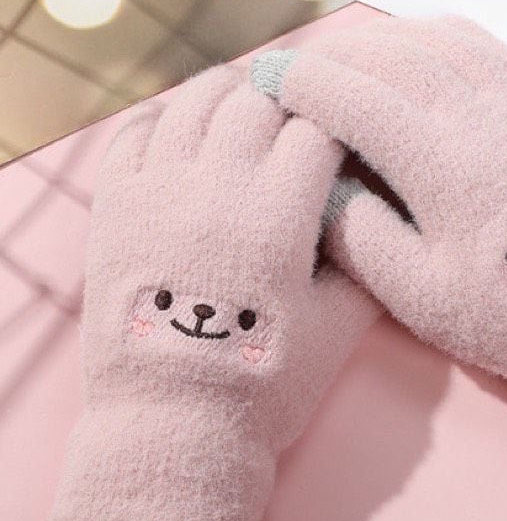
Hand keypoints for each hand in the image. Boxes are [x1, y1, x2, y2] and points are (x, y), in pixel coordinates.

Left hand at [52, 64, 379, 520]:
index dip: (339, 119)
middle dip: (289, 95)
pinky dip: (165, 117)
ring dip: (229, 92)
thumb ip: (366, 261)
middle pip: (257, 102)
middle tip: (304, 102)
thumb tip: (375, 212)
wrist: (175, 428)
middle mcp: (216, 187)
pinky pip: (135, 133)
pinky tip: (184, 125)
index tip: (349, 124)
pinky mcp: (115, 208)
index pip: (316, 130)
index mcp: (277, 216)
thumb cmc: (267, 385)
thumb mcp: (340, 327)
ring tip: (248, 99)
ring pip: (195, 103)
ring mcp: (158, 192)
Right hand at [252, 16, 506, 467]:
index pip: (351, 97)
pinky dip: (441, 34)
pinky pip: (486, 46)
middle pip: (388, 55)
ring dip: (383, 37)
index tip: (268, 82)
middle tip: (299, 67)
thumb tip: (318, 191)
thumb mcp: (419, 294)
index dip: (301, 84)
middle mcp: (474, 114)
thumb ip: (359, 237)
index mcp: (436, 161)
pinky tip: (424, 41)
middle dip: (333, 54)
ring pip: (435, 40)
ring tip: (349, 53)